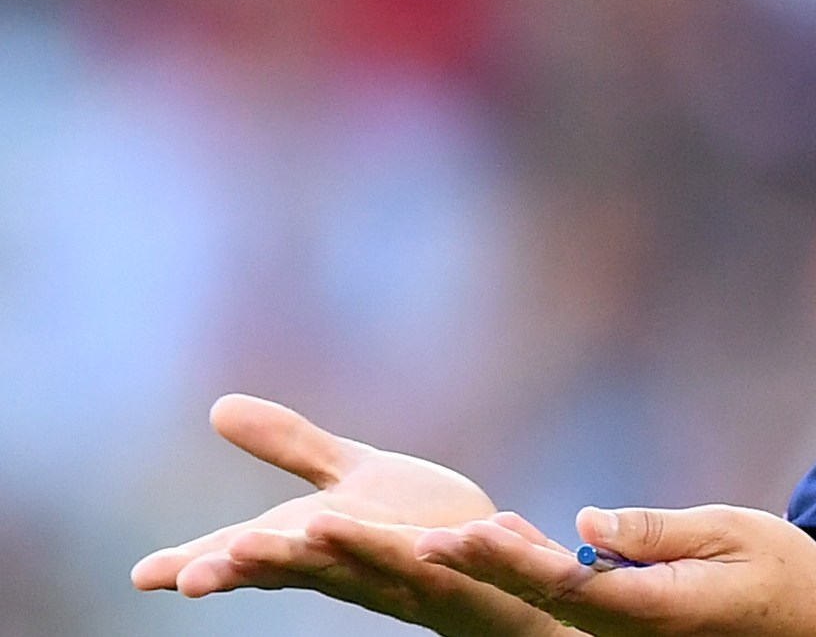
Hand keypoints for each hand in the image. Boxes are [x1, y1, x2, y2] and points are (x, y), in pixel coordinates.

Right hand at [131, 394, 559, 636]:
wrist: (504, 554)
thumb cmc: (422, 522)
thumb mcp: (350, 475)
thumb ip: (291, 447)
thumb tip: (218, 407)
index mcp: (317, 544)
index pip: (250, 556)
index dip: (200, 564)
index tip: (144, 575)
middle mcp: (349, 566)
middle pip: (286, 570)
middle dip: (238, 571)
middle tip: (190, 576)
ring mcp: (398, 573)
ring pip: (345, 570)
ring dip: (300, 560)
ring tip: (247, 548)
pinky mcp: (451, 567)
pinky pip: (421, 561)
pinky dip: (395, 548)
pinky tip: (357, 529)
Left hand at [413, 503, 815, 636]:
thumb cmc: (787, 576)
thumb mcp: (736, 534)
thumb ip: (658, 531)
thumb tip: (585, 522)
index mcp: (652, 611)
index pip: (562, 584)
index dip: (505, 561)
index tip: (456, 536)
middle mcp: (622, 634)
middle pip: (525, 602)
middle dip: (452, 571)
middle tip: (393, 542)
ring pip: (529, 606)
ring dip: (466, 574)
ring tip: (413, 539)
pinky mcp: (620, 631)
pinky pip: (554, 605)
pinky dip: (511, 576)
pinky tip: (478, 547)